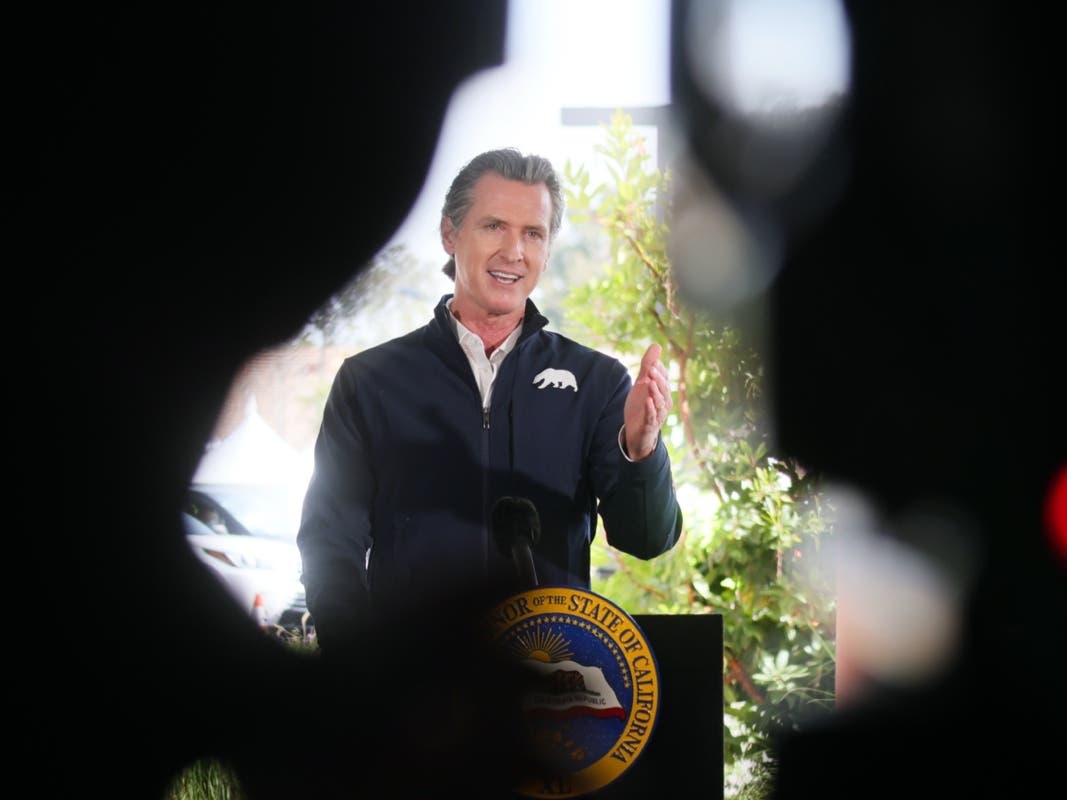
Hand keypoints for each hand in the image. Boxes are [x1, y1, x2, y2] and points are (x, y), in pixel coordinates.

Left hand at [623, 343, 671, 460]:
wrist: (636, 431)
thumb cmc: (642, 405)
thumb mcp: (642, 383)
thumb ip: (648, 365)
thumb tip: (657, 345)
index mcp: (663, 391)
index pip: (664, 378)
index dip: (659, 370)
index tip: (652, 362)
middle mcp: (664, 402)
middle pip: (663, 389)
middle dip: (658, 379)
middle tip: (651, 369)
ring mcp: (657, 414)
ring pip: (660, 402)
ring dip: (655, 392)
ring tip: (650, 382)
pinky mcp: (649, 424)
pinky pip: (652, 416)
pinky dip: (650, 409)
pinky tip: (647, 401)